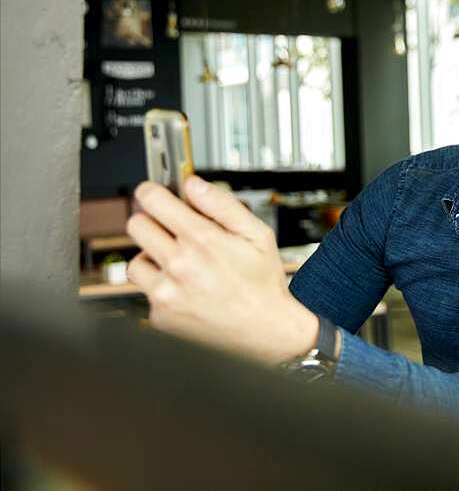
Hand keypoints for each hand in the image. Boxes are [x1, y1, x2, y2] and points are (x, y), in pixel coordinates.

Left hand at [126, 176, 318, 364]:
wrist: (265, 330)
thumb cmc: (263, 283)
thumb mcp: (258, 234)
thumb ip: (223, 205)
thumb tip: (193, 185)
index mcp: (202, 240)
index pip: (153, 201)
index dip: (151, 192)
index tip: (153, 193)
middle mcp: (179, 265)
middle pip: (136, 226)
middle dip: (150, 221)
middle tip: (168, 228)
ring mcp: (166, 293)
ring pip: (135, 261)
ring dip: (152, 257)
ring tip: (178, 263)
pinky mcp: (160, 315)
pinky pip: (146, 292)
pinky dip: (161, 287)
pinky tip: (185, 288)